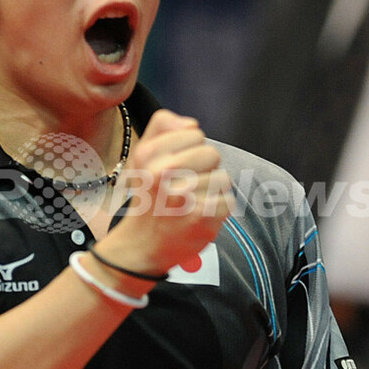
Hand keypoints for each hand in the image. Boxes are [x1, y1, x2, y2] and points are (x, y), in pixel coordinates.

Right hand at [109, 109, 232, 274]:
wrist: (141, 245)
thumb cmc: (148, 197)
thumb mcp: (143, 156)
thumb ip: (161, 126)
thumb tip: (191, 123)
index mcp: (149, 154)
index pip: (193, 132)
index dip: (190, 148)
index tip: (176, 167)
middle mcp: (163, 173)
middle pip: (212, 153)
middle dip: (204, 169)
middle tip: (185, 187)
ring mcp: (183, 196)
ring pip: (223, 178)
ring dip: (211, 191)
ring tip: (191, 203)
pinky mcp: (201, 216)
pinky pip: (227, 200)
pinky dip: (217, 210)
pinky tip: (198, 216)